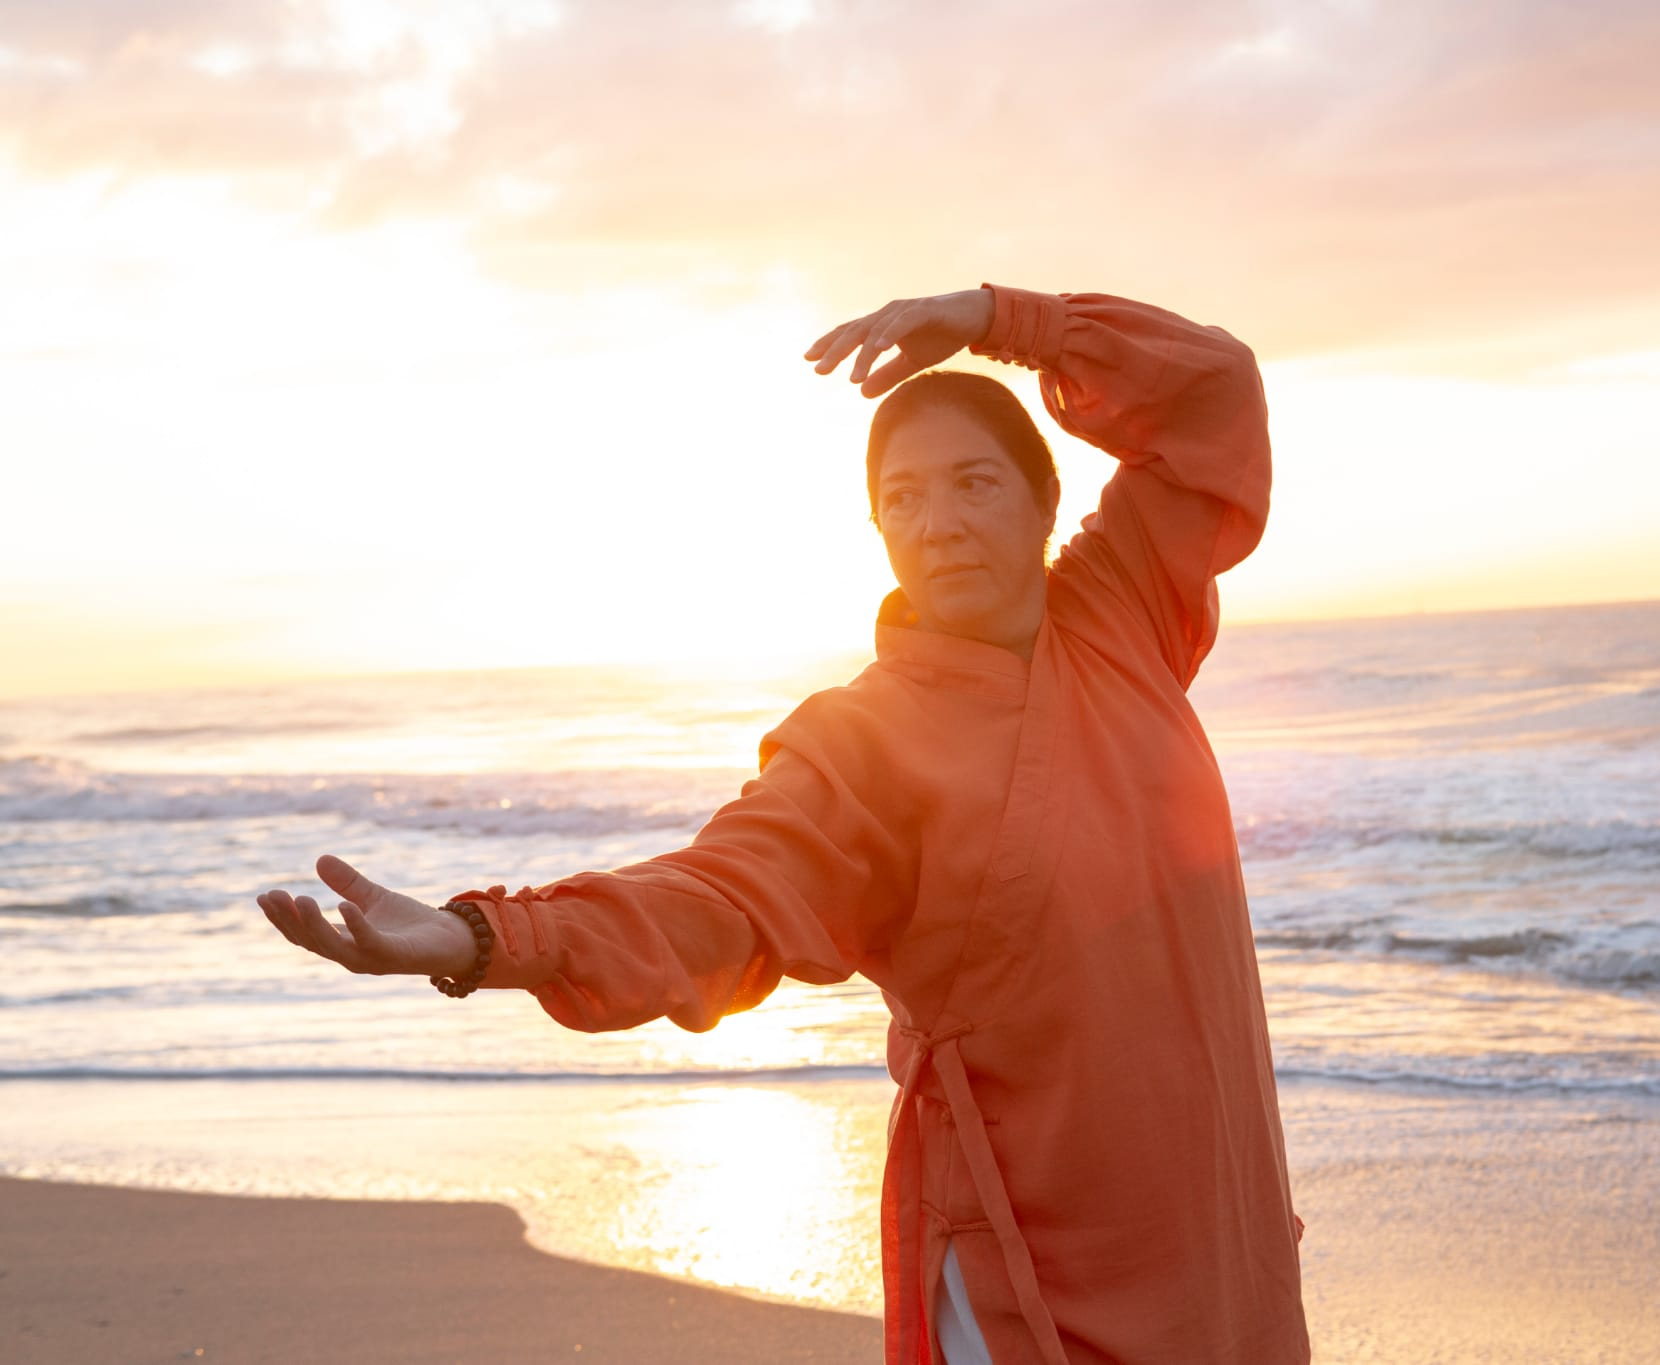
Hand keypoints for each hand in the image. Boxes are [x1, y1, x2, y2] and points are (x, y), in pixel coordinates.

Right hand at [258, 855, 476, 978]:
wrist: (452, 939)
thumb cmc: (411, 924)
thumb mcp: (373, 897)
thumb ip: (347, 882)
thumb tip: (319, 859)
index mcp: (343, 941)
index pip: (303, 933)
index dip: (282, 917)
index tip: (264, 896)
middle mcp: (351, 954)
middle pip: (310, 941)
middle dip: (289, 919)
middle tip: (272, 895)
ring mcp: (370, 958)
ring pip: (332, 945)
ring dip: (313, 924)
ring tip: (300, 898)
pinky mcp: (393, 955)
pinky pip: (369, 942)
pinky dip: (356, 925)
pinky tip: (344, 905)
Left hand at [804, 288, 995, 397]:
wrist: (974, 318)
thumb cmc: (941, 336)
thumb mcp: (912, 362)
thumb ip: (887, 376)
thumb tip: (861, 393)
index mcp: (881, 325)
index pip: (849, 334)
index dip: (828, 345)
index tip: (809, 361)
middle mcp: (887, 314)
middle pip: (854, 331)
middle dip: (834, 351)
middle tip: (818, 370)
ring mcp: (904, 310)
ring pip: (875, 331)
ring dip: (862, 354)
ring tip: (852, 377)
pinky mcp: (924, 310)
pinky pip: (902, 323)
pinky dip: (889, 335)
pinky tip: (878, 348)